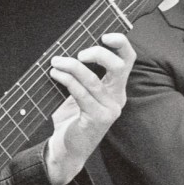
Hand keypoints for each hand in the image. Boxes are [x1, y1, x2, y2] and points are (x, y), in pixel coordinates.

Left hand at [44, 33, 135, 184]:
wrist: (66, 150)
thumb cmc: (71, 119)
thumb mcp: (78, 93)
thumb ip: (80, 75)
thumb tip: (66, 50)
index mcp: (115, 88)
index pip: (127, 60)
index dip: (121, 44)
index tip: (104, 35)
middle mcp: (117, 98)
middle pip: (119, 66)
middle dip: (98, 54)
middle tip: (77, 54)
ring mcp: (110, 109)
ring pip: (94, 80)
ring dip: (72, 67)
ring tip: (56, 63)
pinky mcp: (99, 119)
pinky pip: (82, 94)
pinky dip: (67, 81)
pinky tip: (56, 75)